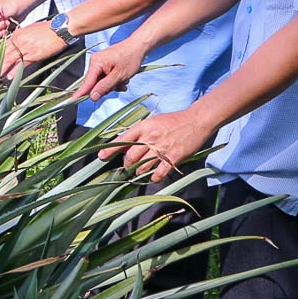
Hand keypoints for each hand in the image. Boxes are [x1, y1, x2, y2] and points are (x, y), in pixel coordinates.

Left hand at [0, 20, 67, 78]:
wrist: (59, 28)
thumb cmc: (47, 29)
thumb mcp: (30, 31)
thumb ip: (22, 39)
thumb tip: (16, 46)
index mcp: (17, 35)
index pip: (3, 47)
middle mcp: (18, 41)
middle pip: (3, 53)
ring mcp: (25, 48)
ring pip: (9, 59)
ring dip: (1, 68)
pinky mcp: (34, 55)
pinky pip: (22, 64)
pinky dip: (15, 71)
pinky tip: (9, 77)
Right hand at [74, 38, 145, 102]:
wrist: (138, 46)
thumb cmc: (130, 59)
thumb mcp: (119, 76)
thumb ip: (104, 87)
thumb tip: (92, 97)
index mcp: (96, 63)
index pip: (87, 82)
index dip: (80, 93)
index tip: (71, 101)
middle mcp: (95, 62)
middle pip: (95, 83)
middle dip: (107, 88)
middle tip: (121, 84)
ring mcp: (99, 62)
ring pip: (102, 81)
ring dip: (113, 84)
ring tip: (124, 80)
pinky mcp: (104, 63)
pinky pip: (105, 77)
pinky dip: (114, 80)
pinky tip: (123, 78)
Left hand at [98, 107, 214, 182]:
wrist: (196, 121)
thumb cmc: (173, 121)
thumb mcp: (153, 121)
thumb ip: (140, 132)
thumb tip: (127, 144)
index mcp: (144, 126)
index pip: (123, 138)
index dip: (110, 149)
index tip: (101, 156)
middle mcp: (150, 137)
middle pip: (131, 156)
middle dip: (127, 165)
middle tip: (127, 167)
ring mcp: (162, 148)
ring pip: (143, 166)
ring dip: (139, 172)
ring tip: (139, 172)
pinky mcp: (173, 157)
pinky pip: (159, 172)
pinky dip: (154, 177)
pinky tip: (153, 177)